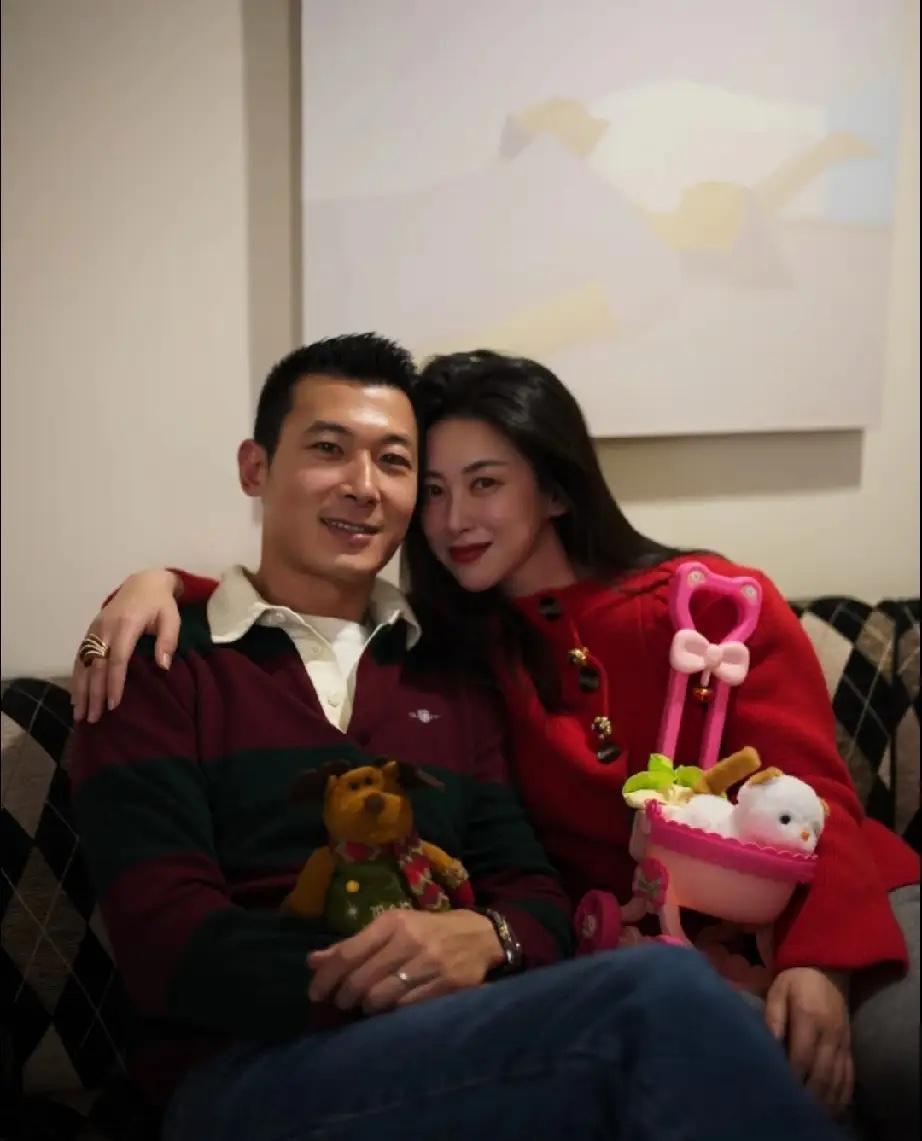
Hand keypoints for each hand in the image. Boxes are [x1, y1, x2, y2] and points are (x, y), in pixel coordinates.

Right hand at [72, 569, 181, 723]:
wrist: (143, 583)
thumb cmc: (160, 605)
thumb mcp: (172, 618)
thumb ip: (168, 641)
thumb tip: (163, 666)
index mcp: (126, 625)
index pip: (118, 659)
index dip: (114, 683)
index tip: (114, 705)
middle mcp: (106, 628)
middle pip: (97, 665)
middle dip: (94, 694)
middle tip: (93, 718)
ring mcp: (95, 630)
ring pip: (84, 663)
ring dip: (80, 690)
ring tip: (79, 714)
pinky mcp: (90, 632)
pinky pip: (80, 657)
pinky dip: (76, 677)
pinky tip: (76, 696)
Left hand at [307, 908, 504, 1014]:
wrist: (478, 935)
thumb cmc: (425, 931)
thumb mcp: (390, 929)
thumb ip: (352, 946)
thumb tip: (312, 961)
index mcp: (392, 922)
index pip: (348, 953)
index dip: (326, 978)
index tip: (315, 994)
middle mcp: (410, 939)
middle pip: (360, 980)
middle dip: (344, 997)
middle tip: (342, 1002)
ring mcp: (430, 962)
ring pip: (381, 998)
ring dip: (367, 1007)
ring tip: (368, 1004)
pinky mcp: (448, 984)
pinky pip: (406, 1008)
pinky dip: (393, 1012)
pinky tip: (392, 1008)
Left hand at [765, 966, 852, 1114]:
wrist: (827, 966)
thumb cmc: (796, 979)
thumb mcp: (778, 991)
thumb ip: (773, 1017)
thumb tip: (769, 1045)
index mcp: (809, 1018)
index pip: (802, 1056)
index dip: (793, 1076)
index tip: (781, 1090)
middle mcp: (830, 1034)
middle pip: (822, 1073)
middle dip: (809, 1095)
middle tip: (796, 1110)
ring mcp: (842, 1041)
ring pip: (837, 1078)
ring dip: (826, 1099)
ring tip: (813, 1114)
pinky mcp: (849, 1045)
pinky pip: (849, 1074)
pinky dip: (843, 1093)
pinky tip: (834, 1107)